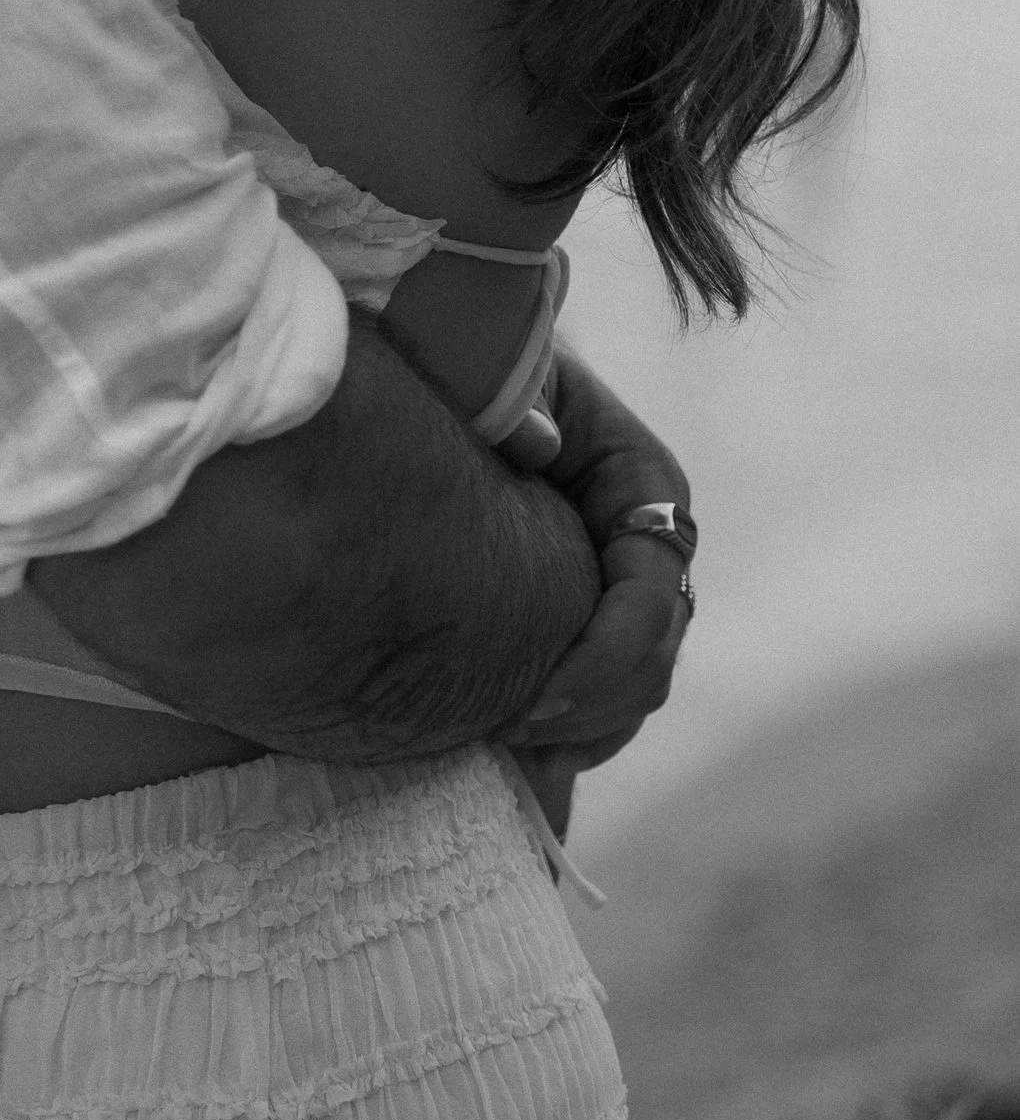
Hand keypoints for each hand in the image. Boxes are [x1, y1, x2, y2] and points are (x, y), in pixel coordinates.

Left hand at [505, 345, 694, 768]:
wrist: (463, 371)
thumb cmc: (482, 365)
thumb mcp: (503, 367)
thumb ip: (519, 399)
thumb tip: (540, 444)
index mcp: (642, 479)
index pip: (652, 588)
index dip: (608, 654)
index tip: (538, 698)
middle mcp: (649, 538)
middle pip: (655, 650)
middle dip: (595, 704)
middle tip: (515, 732)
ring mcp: (627, 582)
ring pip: (638, 683)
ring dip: (588, 729)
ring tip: (514, 750)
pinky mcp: (593, 611)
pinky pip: (608, 691)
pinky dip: (576, 729)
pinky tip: (519, 754)